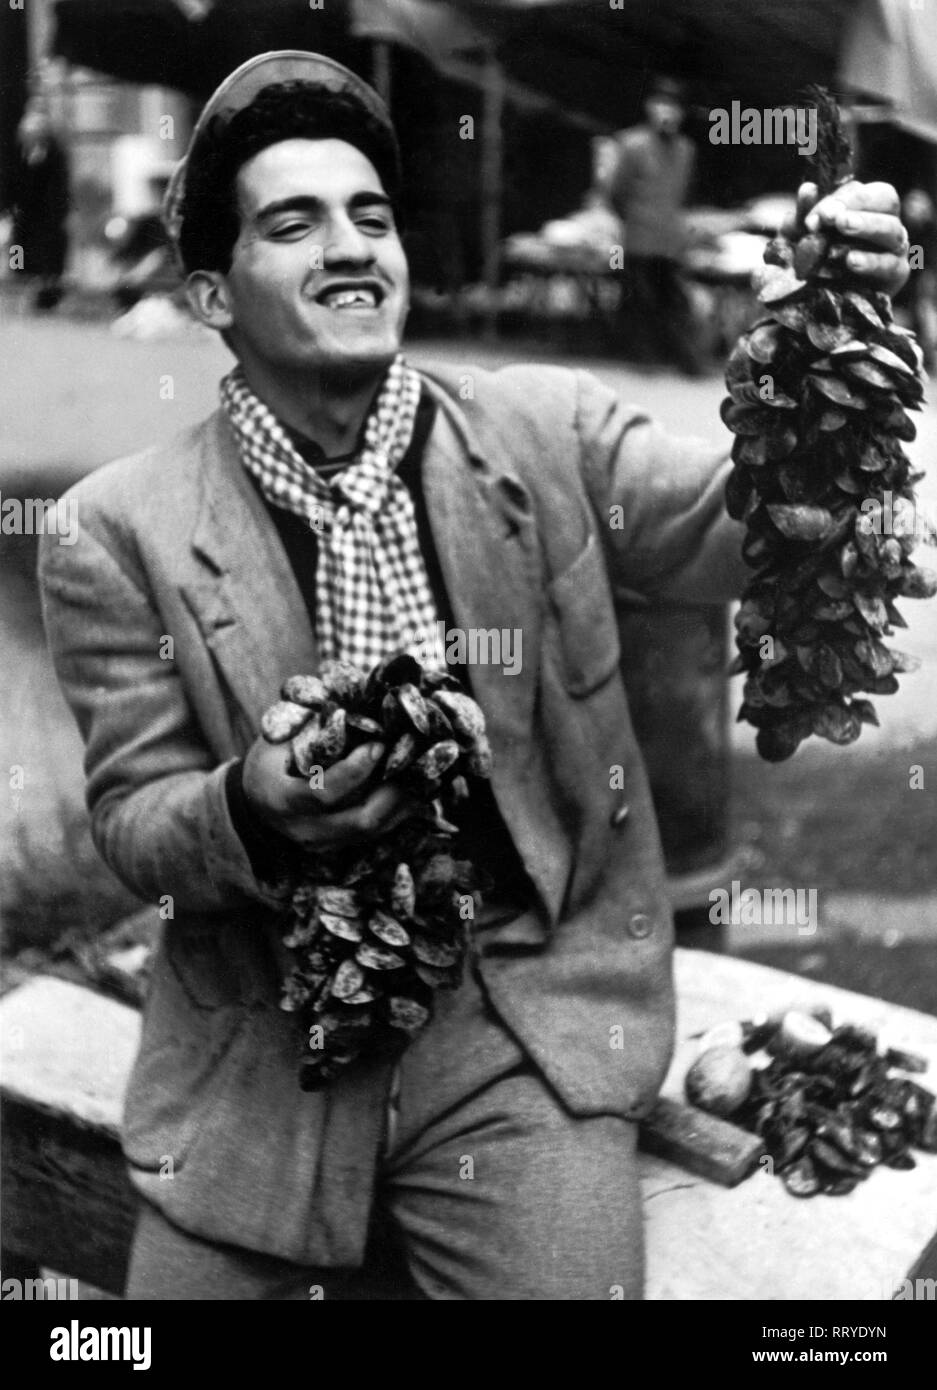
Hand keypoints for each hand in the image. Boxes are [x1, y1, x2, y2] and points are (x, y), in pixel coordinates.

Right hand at [242, 736, 417, 849]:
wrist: (256, 803)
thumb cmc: (269, 761)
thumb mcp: (278, 739)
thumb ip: (309, 722)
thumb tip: (352, 691)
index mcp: (282, 801)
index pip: (323, 794)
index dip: (354, 771)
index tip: (378, 745)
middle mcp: (305, 830)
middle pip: (360, 822)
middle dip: (394, 792)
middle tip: (417, 761)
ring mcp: (325, 844)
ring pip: (375, 831)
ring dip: (405, 802)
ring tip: (429, 773)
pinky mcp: (342, 846)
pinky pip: (378, 833)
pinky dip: (401, 810)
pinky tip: (421, 788)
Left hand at [791, 180, 910, 296]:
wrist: (813, 302)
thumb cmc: (811, 260)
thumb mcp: (800, 238)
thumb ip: (803, 215)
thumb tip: (808, 189)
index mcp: (865, 205)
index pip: (861, 191)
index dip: (840, 200)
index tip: (814, 218)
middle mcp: (884, 221)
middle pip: (886, 200)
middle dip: (859, 207)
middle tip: (835, 219)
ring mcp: (894, 247)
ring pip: (892, 230)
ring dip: (868, 228)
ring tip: (844, 231)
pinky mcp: (895, 274)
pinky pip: (890, 265)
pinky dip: (871, 262)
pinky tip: (851, 261)